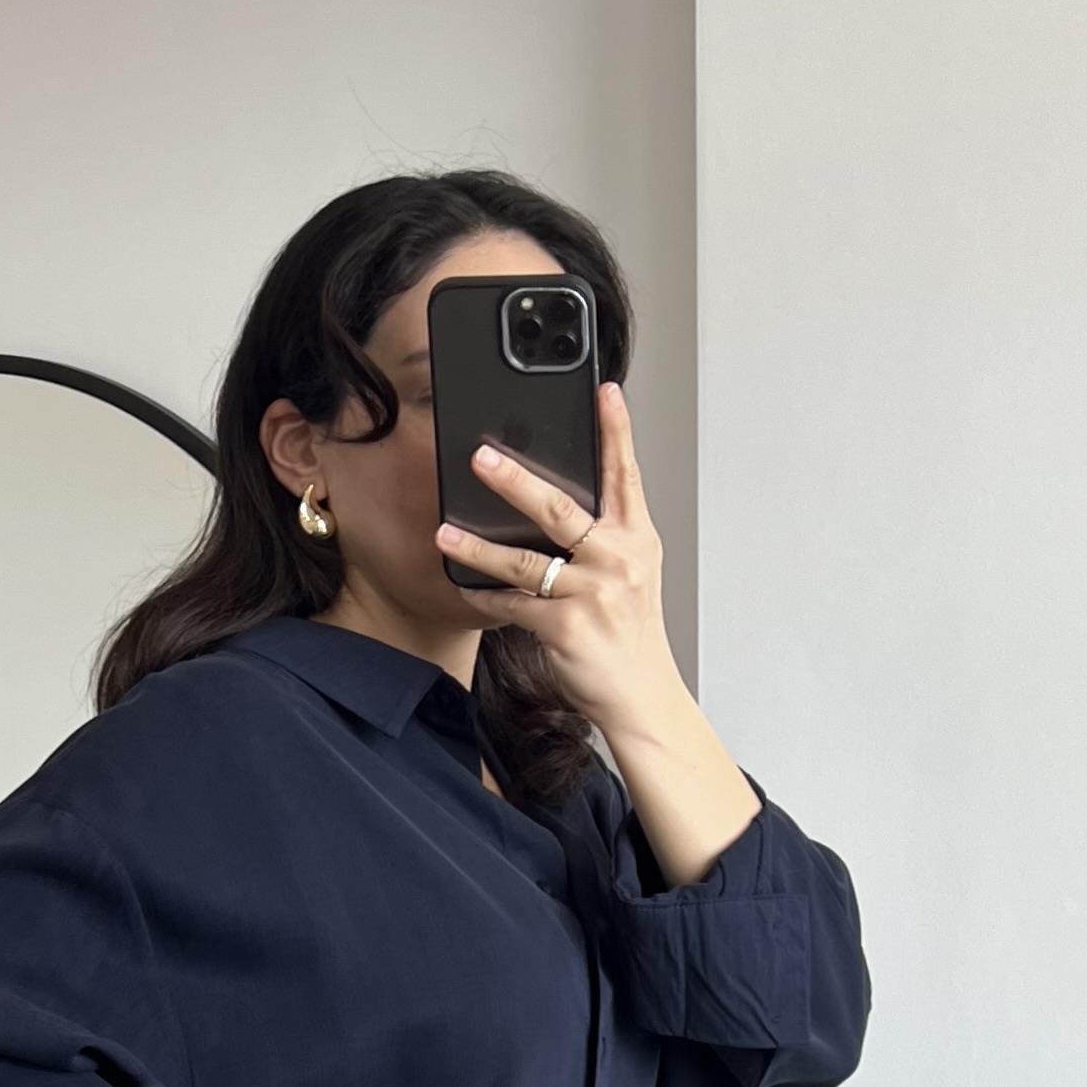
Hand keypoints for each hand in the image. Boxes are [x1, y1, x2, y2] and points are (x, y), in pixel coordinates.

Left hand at [435, 380, 765, 884]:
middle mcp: (617, 558)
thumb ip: (602, 539)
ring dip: (478, 546)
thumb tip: (552, 507)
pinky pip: (512, 605)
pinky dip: (485, 598)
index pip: (625, 475)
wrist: (641, 696)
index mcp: (636, 538)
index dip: (615, 431)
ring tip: (444, 532)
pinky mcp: (565, 626)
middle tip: (481, 457)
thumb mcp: (630, 577)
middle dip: (516, 480)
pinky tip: (465, 589)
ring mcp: (592, 592)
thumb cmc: (630, 636)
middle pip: (561, 508)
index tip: (605, 390)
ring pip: (525, 559)